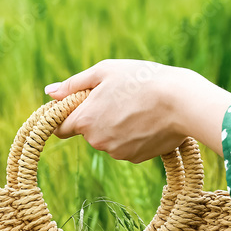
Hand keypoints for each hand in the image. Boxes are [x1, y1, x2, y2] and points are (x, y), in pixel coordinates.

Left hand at [44, 59, 230, 161]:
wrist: (181, 102)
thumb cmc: (141, 80)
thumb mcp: (104, 71)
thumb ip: (73, 84)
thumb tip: (49, 92)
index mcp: (85, 120)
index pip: (60, 127)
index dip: (65, 116)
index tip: (74, 106)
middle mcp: (97, 141)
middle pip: (87, 132)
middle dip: (97, 117)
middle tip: (118, 96)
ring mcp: (117, 152)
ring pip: (109, 139)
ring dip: (116, 125)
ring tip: (137, 105)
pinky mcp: (136, 158)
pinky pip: (127, 146)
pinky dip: (133, 134)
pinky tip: (148, 119)